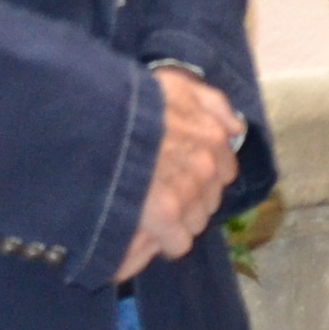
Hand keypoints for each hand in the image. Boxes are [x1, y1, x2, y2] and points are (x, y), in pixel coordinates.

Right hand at [113, 66, 237, 280]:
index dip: (203, 175)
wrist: (94, 121)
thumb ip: (210, 104)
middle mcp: (207, 166)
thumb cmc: (130, 101)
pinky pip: (179, 243)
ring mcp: (188, 192)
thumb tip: (235, 128)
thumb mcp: (174, 85)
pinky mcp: (165, 215)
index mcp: (212, 136)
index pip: (225, 170)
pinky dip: (165, 241)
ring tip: (150, 209)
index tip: (181, 174)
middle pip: (210, 199)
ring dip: (179, 220)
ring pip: (196, 222)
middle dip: (191, 198)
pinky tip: (147, 229)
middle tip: (160, 191)